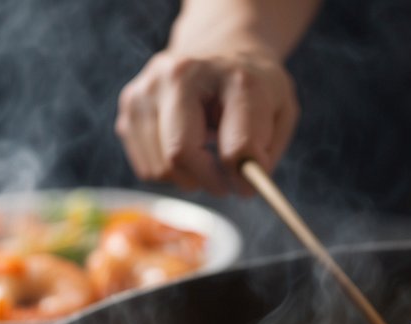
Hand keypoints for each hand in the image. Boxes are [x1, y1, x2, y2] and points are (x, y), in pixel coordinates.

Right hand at [115, 48, 298, 196]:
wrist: (219, 51)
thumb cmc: (252, 90)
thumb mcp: (281, 113)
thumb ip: (267, 152)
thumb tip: (242, 184)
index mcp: (234, 78)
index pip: (237, 148)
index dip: (245, 180)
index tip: (248, 185)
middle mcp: (182, 74)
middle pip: (181, 154)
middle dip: (208, 182)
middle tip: (225, 183)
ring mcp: (149, 87)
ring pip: (161, 168)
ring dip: (189, 178)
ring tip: (206, 154)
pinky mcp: (129, 104)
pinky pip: (147, 167)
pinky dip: (169, 171)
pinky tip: (185, 146)